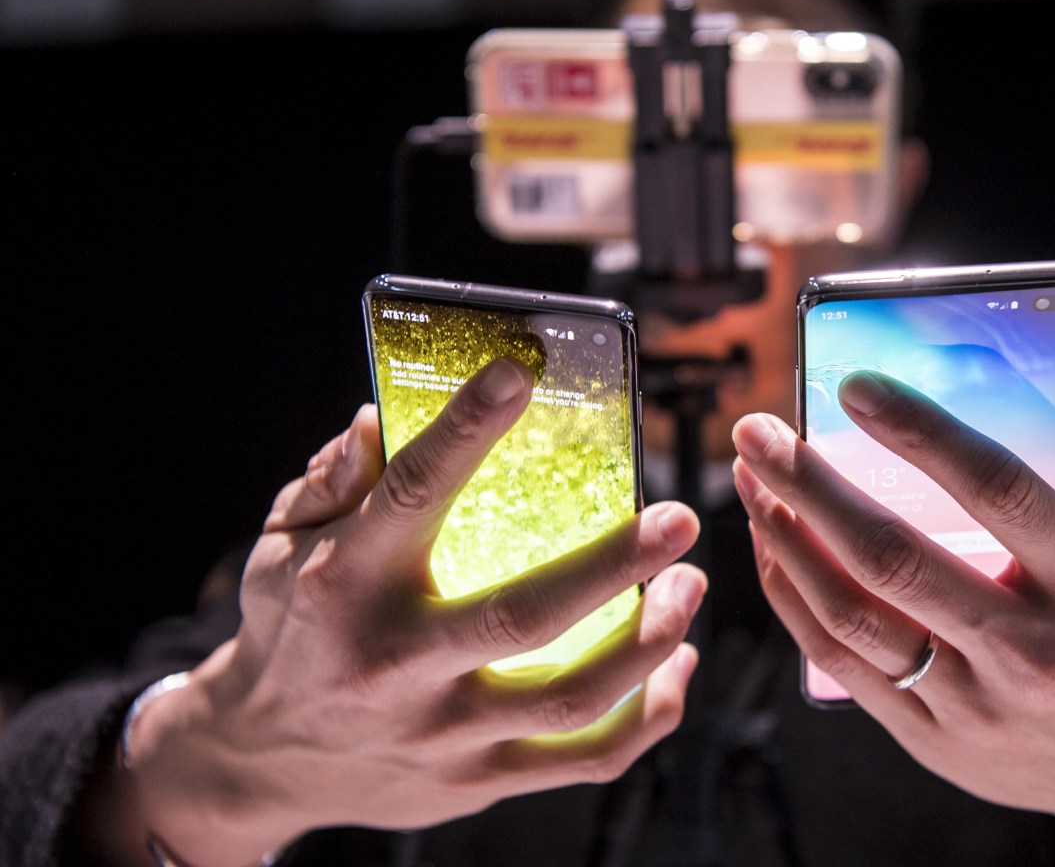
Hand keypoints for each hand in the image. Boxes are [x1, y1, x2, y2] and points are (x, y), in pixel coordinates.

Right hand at [120, 359, 705, 865]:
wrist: (264, 761)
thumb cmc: (290, 629)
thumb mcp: (281, 545)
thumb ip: (332, 481)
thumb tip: (377, 416)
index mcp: (344, 584)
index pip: (412, 495)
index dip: (466, 432)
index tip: (517, 374)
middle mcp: (396, 661)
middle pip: (523, 617)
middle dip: (615, 565)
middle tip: (681, 518)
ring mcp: (441, 732)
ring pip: (570, 698)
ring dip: (650, 641)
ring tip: (691, 585)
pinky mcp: (474, 781)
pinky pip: (585, 759)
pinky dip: (648, 715)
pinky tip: (677, 664)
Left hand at [732, 365, 1054, 852]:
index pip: (997, 490)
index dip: (920, 434)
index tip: (853, 385)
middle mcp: (1028, 645)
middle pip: (894, 558)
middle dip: (810, 486)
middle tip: (757, 430)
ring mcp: (974, 701)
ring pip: (854, 617)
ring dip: (787, 540)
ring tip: (751, 478)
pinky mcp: (933, 738)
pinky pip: (843, 666)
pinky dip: (795, 601)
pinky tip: (772, 547)